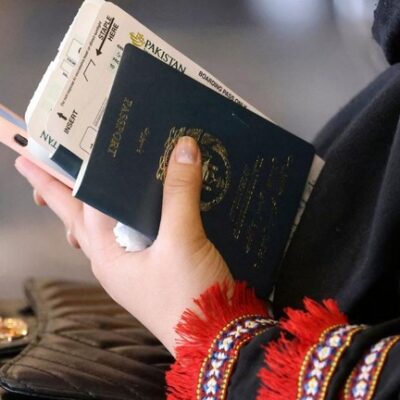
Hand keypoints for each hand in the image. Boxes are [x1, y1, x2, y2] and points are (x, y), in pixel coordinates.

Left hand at [15, 136, 232, 354]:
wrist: (213, 338)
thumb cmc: (189, 296)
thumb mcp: (183, 240)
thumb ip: (180, 193)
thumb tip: (183, 148)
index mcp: (109, 255)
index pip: (80, 207)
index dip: (63, 180)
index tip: (40, 159)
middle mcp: (113, 262)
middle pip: (78, 220)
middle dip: (56, 195)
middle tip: (35, 170)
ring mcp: (132, 268)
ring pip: (102, 230)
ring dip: (87, 209)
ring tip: (75, 190)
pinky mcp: (152, 269)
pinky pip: (128, 238)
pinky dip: (124, 220)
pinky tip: (131, 213)